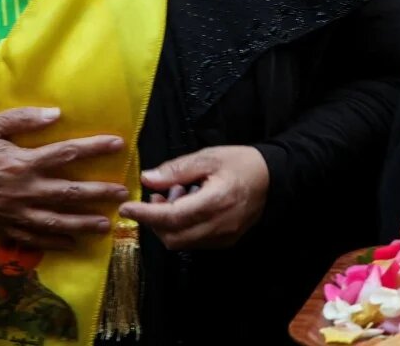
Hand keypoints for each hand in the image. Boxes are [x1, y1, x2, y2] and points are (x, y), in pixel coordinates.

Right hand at [0, 107, 128, 248]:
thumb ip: (24, 119)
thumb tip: (56, 114)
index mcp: (21, 162)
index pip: (67, 154)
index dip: (95, 148)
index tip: (118, 144)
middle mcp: (21, 190)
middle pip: (68, 193)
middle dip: (98, 193)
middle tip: (122, 193)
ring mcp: (12, 212)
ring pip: (55, 222)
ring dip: (82, 223)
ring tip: (106, 225)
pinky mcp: (1, 226)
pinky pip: (33, 238)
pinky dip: (53, 243)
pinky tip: (71, 244)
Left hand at [119, 146, 268, 249]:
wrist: (273, 178)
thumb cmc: (241, 163)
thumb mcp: (209, 157)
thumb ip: (177, 170)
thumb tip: (147, 179)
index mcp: (215, 202)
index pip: (172, 217)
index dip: (146, 214)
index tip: (126, 208)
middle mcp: (219, 226)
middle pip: (173, 237)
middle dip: (154, 220)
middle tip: (154, 197)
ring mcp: (223, 238)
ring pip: (182, 242)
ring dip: (167, 225)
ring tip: (173, 198)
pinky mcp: (226, 242)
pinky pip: (194, 242)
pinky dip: (181, 229)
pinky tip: (186, 208)